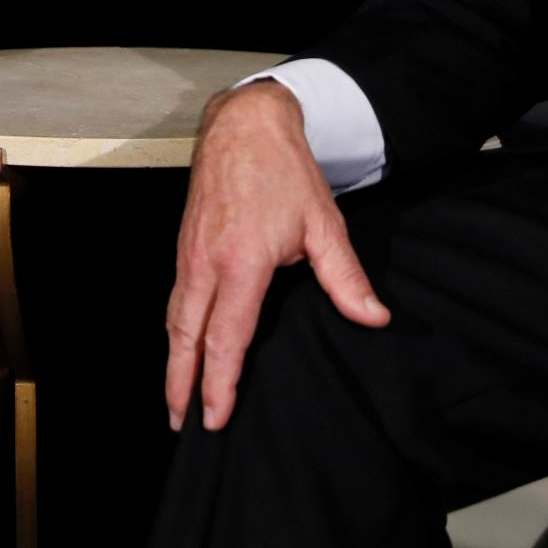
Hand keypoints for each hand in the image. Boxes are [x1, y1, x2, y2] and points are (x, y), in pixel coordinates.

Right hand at [164, 81, 389, 433]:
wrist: (244, 125)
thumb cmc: (284, 171)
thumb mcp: (323, 223)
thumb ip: (345, 277)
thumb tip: (374, 317)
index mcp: (241, 263)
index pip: (225, 337)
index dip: (219, 381)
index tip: (215, 416)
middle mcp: (206, 262)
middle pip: (186, 336)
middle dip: (181, 384)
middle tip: (182, 423)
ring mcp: (189, 254)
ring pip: (175, 318)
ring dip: (173, 360)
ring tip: (175, 396)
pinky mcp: (184, 245)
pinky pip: (176, 297)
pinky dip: (174, 330)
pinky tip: (180, 346)